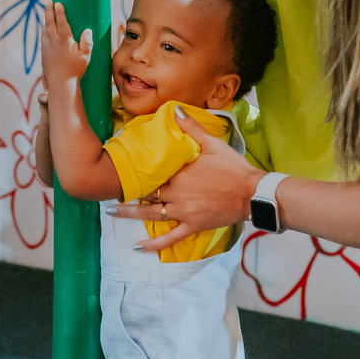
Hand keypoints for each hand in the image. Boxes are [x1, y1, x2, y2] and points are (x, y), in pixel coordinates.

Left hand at [41, 1, 92, 87]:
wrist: (60, 83)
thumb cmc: (75, 70)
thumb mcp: (85, 56)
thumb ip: (87, 43)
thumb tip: (87, 30)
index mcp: (64, 39)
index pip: (61, 21)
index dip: (59, 11)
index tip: (58, 3)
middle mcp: (53, 41)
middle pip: (50, 22)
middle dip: (49, 10)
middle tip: (48, 1)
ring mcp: (46, 46)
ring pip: (45, 29)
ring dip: (46, 20)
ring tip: (48, 14)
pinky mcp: (43, 53)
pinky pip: (43, 38)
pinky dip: (45, 31)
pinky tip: (46, 30)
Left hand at [111, 109, 261, 251]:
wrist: (252, 193)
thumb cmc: (234, 168)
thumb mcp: (213, 144)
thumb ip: (192, 128)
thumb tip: (175, 110)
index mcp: (180, 172)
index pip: (151, 171)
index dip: (135, 169)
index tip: (118, 167)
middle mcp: (177, 193)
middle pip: (146, 192)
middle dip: (126, 191)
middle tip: (106, 189)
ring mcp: (183, 212)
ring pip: (150, 214)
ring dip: (129, 214)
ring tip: (110, 212)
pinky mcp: (192, 226)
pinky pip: (170, 238)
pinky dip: (153, 244)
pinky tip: (138, 248)